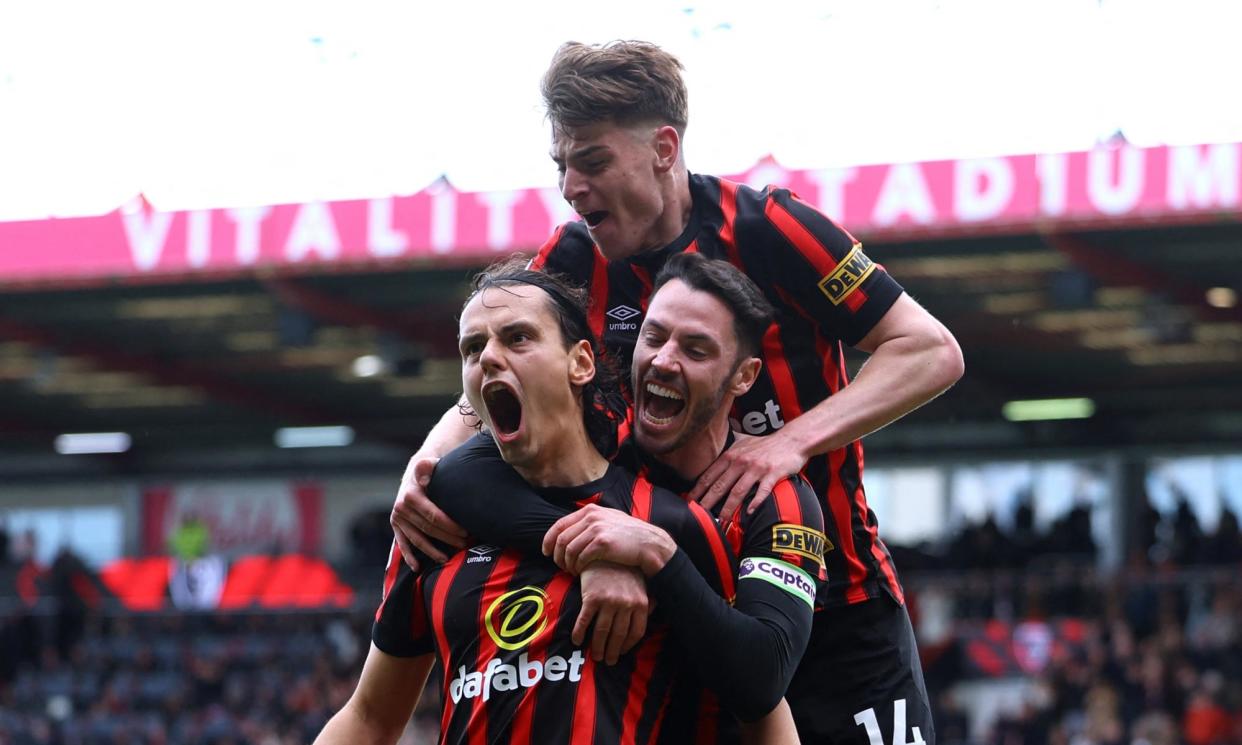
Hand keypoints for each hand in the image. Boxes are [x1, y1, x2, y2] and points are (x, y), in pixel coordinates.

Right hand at [390, 452, 468, 568]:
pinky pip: (402, 544)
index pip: (433, 515)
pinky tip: (418, 567)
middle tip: (465, 544)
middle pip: (428, 529)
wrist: (414, 474)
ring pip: (417, 540)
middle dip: (447, 538)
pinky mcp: (396, 526)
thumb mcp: (429, 464)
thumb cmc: (429, 471)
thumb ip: (426, 467)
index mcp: (410, 495)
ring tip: (448, 559)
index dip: (450, 525)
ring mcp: (397, 518)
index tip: (465, 531)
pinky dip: (409, 556)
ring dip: (432, 551)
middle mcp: (401, 508)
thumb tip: (424, 481)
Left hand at [542, 505, 674, 575]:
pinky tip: (581, 572)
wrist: (650, 544)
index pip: (559, 524)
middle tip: (561, 566)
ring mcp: (597, 529)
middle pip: (561, 539)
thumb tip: (570, 529)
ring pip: (569, 550)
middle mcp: (591, 517)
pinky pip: (580, 558)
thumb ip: (590, 521)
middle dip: (557, 556)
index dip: (549, 540)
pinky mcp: (602, 543)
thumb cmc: (629, 536)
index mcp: (590, 511)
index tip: (546, 552)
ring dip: (567, 564)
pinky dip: (577, 567)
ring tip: (572, 571)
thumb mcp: (609, 520)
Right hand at [574, 562, 650, 664]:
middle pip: (618, 635)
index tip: (621, 652)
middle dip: (612, 651)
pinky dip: (580, 633)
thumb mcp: (640, 583)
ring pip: (602, 631)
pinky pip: (584, 621)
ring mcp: (609, 601)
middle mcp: (626, 604)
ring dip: (597, 647)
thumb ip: (646, 598)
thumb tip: (651, 612)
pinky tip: (577, 640)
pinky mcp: (591, 597)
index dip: (628, 646)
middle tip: (607, 661)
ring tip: (595, 655)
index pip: (636, 632)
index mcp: (640, 603)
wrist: (604, 552)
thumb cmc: (623, 568)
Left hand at [687, 431, 808, 519]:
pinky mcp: (772, 474)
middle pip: (720, 485)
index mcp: (731, 455)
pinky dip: (756, 502)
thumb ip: (727, 447)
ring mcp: (757, 468)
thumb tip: (712, 447)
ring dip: (728, 508)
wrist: (792, 440)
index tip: (689, 501)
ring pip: (738, 491)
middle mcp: (741, 461)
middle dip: (707, 502)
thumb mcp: (743, 441)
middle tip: (698, 515)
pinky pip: (762, 491)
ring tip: (721, 521)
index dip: (698, 489)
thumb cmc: (766, 444)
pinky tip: (749, 512)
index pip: (709, 475)